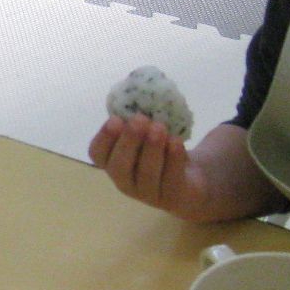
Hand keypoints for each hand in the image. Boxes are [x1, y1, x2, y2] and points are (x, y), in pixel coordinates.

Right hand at [89, 114, 215, 221]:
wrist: (192, 180)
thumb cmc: (162, 151)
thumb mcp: (148, 133)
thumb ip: (140, 120)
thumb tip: (140, 91)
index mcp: (113, 162)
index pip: (98, 154)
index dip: (103, 138)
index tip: (115, 118)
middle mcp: (126, 181)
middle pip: (119, 166)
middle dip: (128, 141)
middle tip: (140, 119)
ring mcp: (148, 194)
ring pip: (146, 173)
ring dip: (152, 148)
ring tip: (160, 127)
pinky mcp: (172, 197)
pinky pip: (171, 179)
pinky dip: (174, 159)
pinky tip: (176, 141)